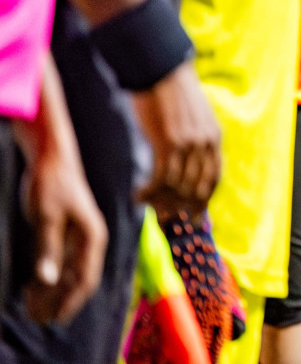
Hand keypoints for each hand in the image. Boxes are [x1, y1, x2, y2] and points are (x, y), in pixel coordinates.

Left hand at [18, 139, 107, 324]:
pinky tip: (32, 288)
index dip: (71, 301)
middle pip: (78, 279)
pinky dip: (49, 278)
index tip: (55, 318)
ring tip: (32, 308)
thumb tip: (48, 280)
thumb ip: (48, 248)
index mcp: (92, 236)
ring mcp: (78, 236)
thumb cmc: (51, 184)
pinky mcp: (66, 233)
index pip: (86, 278)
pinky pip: (61, 262)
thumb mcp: (47, 216)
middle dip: (60, 301)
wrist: (51, 157)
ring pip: (69, 273)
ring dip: (53, 292)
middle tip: (38, 319)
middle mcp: (90, 239)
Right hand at [132, 61, 221, 212]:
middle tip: (167, 216)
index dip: (204, 200)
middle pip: (197, 187)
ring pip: (177, 186)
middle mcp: (205, 143)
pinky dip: (149, 192)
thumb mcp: (195, 118)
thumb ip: (196, 140)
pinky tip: (138, 195)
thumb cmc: (172, 94)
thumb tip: (187, 164)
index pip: (214, 178)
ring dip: (161, 201)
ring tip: (148, 206)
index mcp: (215, 137)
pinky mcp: (167, 143)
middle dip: (182, 206)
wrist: (160, 71)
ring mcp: (188, 144)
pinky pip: (161, 178)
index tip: (194, 215)